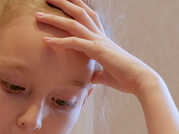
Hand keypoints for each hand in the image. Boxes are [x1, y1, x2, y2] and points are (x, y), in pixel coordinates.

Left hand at [36, 0, 157, 96]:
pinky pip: (74, 43)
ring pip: (73, 24)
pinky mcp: (97, 51)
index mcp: (101, 39)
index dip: (76, 5)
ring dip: (54, 19)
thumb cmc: (124, 78)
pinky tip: (45, 41)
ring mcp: (98, 41)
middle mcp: (99, 36)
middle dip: (63, 3)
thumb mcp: (104, 75)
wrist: (140, 81)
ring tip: (38, 16)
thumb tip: (90, 77)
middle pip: (79, 12)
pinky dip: (59, 42)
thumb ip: (95, 73)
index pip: (88, 16)